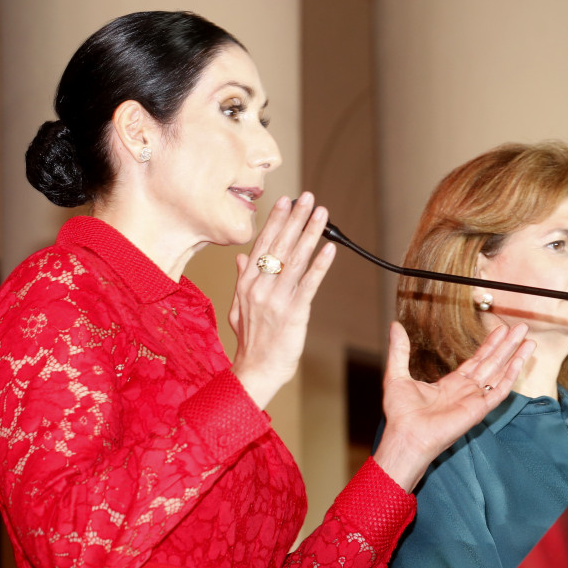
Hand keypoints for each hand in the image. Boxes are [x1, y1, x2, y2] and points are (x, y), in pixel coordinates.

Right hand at [230, 193, 335, 409]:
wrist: (256, 370)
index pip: (262, 244)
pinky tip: (329, 250)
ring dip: (310, 234)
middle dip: (295, 219)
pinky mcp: (294, 313)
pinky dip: (320, 266)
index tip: (286, 201)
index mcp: (246, 283)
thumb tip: (240, 257)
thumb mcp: (238, 308)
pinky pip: (309, 284)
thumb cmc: (251, 341)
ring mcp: (276, 300)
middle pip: (280, 246)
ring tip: (321, 214)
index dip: (276, 221)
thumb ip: (241, 280)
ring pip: (295, 260)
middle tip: (308, 198)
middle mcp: (259, 287)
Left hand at [374, 321, 534, 491]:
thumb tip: (395, 326)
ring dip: (515, 356)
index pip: (476, 360)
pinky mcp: (480, 409)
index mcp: (450, 384)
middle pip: (492, 363)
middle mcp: (466, 391)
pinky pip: (500, 390)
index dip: (489, 344)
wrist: (406, 435)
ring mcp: (475, 400)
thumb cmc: (401, 413)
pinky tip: (520, 361)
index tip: (501, 330)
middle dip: (507, 345)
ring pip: (500, 373)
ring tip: (529, 340)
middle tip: (521, 328)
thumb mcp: (396, 375)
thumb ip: (400, 350)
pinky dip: (511, 375)